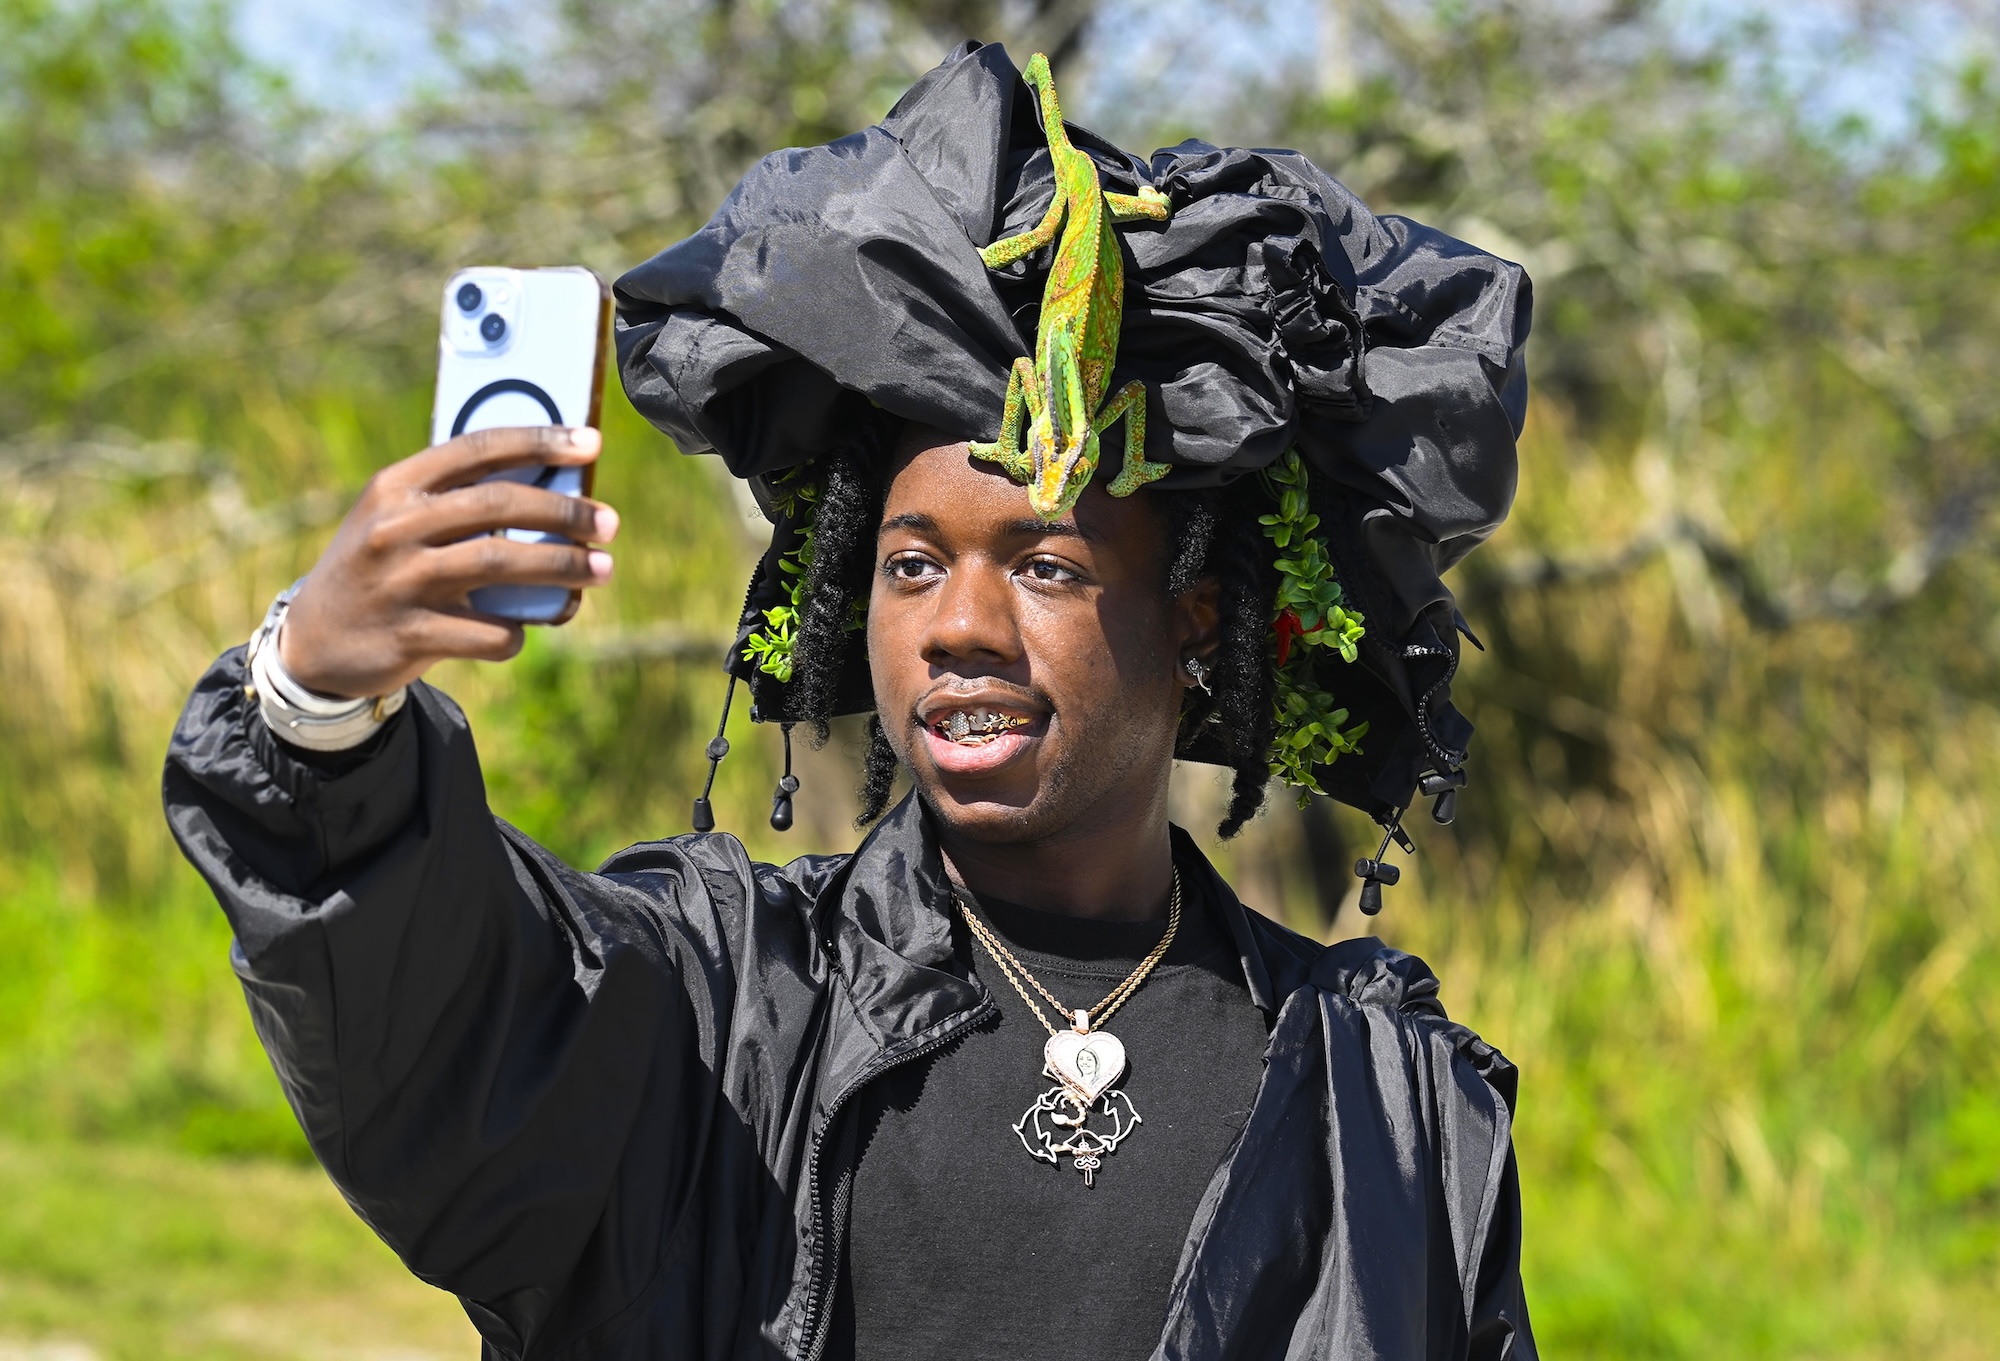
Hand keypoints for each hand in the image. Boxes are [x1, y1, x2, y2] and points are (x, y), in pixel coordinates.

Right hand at [277, 425, 617, 697]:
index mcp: (394, 487)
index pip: (477, 448)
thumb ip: (455, 501)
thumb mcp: (395, 521)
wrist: (313, 645)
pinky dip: (519, 632)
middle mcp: (394, 529)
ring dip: (563, 566)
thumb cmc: (380, 569)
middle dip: (565, 511)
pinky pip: (489, 633)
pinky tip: (526, 629)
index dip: (540, 440)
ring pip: (500, 564)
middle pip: (499, 506)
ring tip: (604, 568)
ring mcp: (400, 583)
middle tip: (609, 522)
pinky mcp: (410, 636)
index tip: (591, 441)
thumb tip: (554, 487)